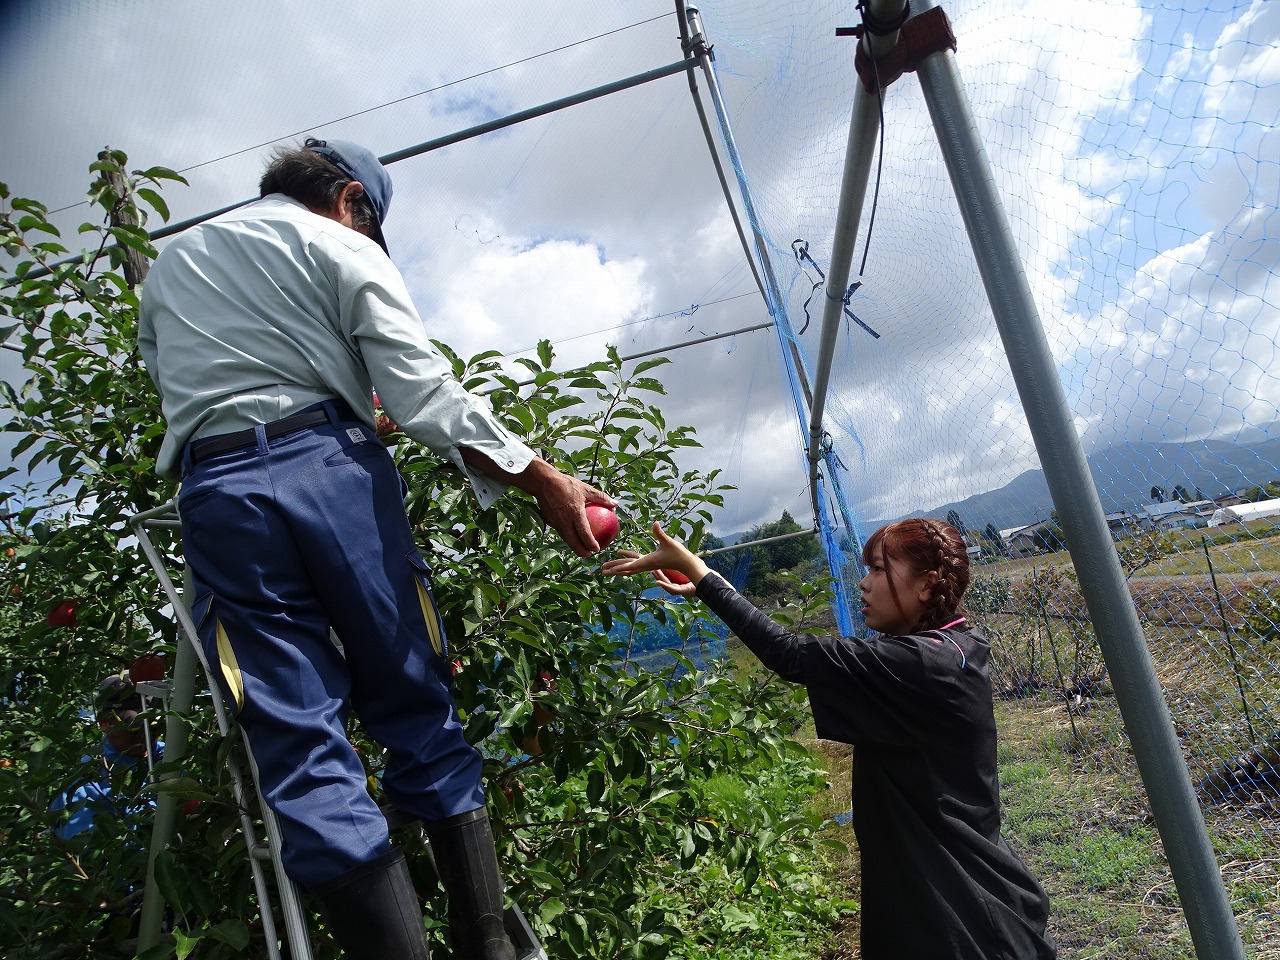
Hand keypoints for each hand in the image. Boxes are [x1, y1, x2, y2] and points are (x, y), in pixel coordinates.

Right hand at [460, 451, 616, 556]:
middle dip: (581, 552)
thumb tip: (615, 504)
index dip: (591, 544)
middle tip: (589, 555)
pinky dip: (567, 536)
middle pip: (573, 543)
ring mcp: (555, 522)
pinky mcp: (549, 521)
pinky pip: (560, 532)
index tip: (597, 549)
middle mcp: (564, 521)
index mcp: (575, 513)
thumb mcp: (585, 489)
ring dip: (574, 546)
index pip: (584, 534)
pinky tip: (572, 535)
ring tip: (581, 548)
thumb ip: (601, 497)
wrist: (543, 482)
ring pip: (566, 539)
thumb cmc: (566, 484)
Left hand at [600, 522, 707, 594]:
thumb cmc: (678, 553)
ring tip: (606, 571)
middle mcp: (646, 565)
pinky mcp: (649, 563)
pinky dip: (625, 566)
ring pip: (629, 569)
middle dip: (614, 569)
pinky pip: (634, 566)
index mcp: (648, 561)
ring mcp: (647, 565)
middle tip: (601, 571)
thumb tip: (655, 523)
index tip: (610, 569)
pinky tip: (621, 564)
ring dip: (618, 569)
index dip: (620, 567)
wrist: (686, 563)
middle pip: (627, 569)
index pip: (631, 565)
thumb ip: (660, 533)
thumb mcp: (668, 541)